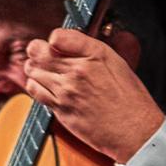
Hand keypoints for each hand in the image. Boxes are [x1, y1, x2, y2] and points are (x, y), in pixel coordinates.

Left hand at [24, 27, 163, 162]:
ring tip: (44, 70)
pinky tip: (43, 85)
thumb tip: (71, 41)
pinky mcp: (59, 108)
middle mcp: (79, 70)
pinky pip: (33, 89)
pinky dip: (34, 84)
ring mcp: (66, 90)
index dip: (54, 38)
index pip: (58, 36)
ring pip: (32, 70)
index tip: (56, 43)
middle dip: (37, 51)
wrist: (133, 129)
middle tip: (42, 54)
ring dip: (34, 68)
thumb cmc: (129, 98)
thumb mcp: (118, 63)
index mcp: (96, 55)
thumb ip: (92, 50)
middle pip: (38, 51)